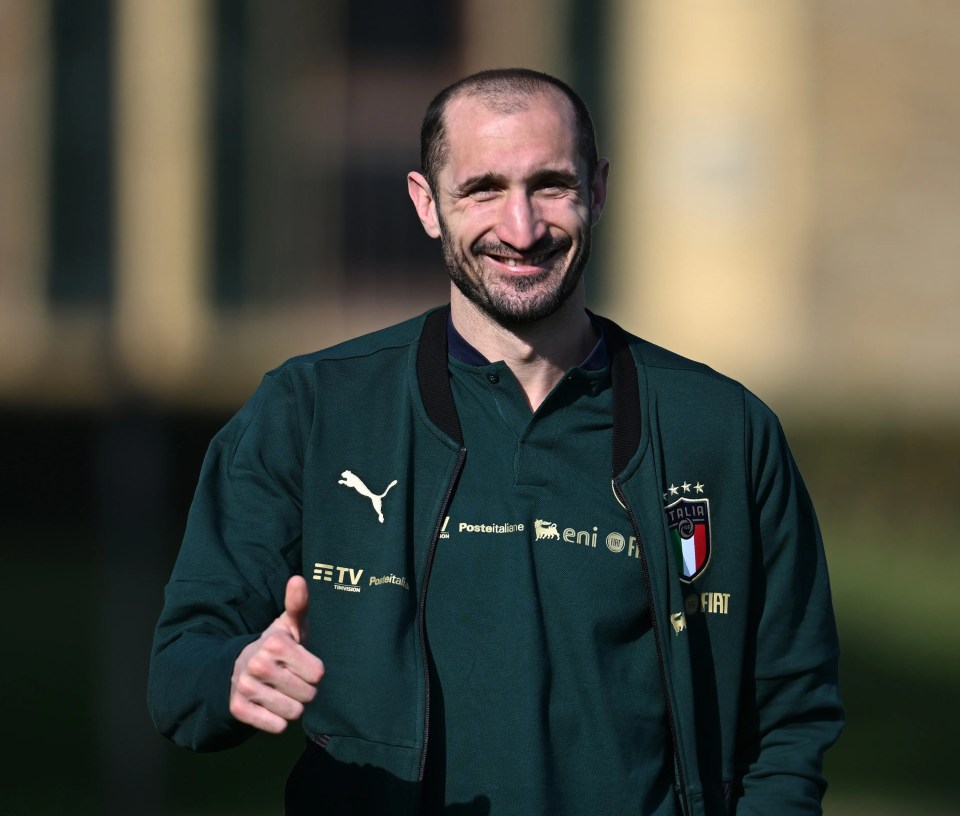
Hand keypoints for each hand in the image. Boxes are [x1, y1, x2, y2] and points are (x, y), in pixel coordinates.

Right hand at [229, 575, 324, 733]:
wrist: (239, 668)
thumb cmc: (277, 646)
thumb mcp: (290, 625)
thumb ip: (298, 605)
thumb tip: (298, 579)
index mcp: (275, 643)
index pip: (318, 673)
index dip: (314, 671)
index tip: (300, 663)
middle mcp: (258, 664)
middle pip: (308, 695)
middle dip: (304, 690)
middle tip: (290, 679)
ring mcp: (246, 687)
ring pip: (294, 713)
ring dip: (292, 706)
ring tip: (281, 691)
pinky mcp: (238, 709)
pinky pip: (277, 727)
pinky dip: (277, 721)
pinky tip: (269, 706)